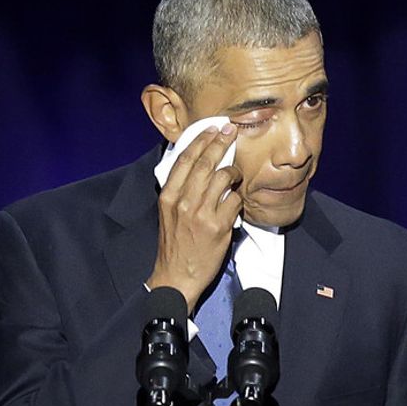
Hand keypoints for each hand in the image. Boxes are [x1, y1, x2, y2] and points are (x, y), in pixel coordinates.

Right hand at [146, 123, 242, 312]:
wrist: (176, 276)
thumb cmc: (175, 244)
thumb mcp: (168, 213)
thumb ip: (180, 190)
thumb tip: (198, 167)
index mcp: (168, 196)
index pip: (184, 160)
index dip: (200, 141)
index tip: (211, 129)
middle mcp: (183, 202)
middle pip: (205, 163)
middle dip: (220, 143)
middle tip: (230, 131)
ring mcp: (201, 213)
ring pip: (223, 178)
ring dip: (234, 170)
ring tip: (237, 170)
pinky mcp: (218, 226)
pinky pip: (234, 200)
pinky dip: (238, 196)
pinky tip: (237, 197)